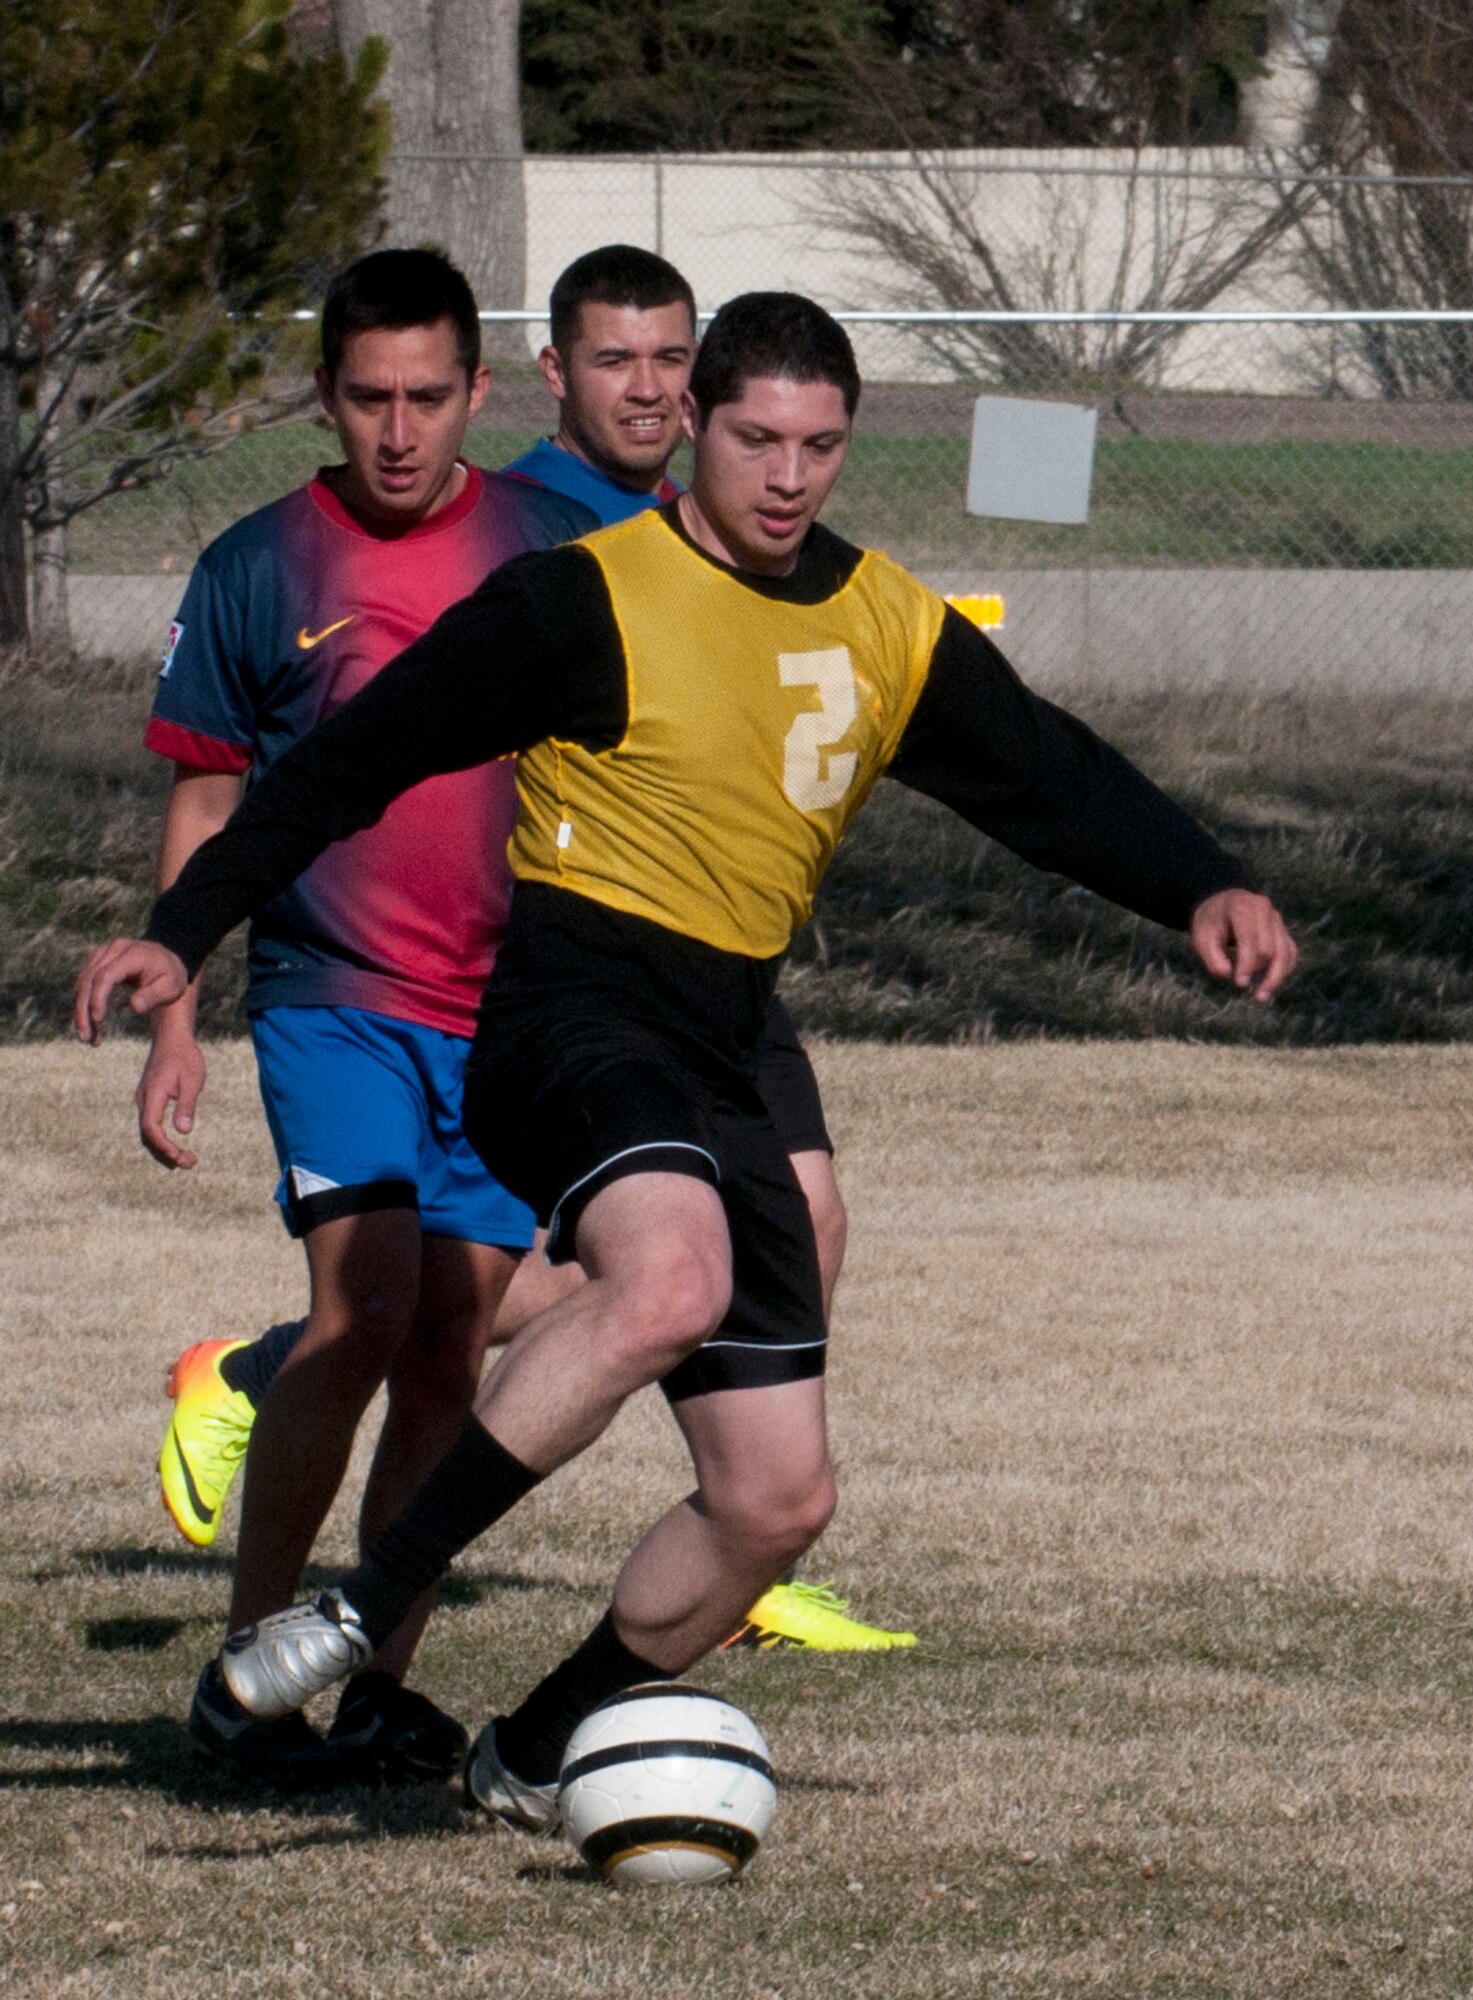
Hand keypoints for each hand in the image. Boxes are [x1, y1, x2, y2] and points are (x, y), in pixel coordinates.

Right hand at [74, 939, 188, 1045]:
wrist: (168, 959)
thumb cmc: (170, 976)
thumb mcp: (171, 987)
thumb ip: (153, 996)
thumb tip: (134, 1007)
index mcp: (133, 954)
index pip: (106, 975)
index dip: (98, 997)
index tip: (97, 1020)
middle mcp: (113, 949)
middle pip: (89, 980)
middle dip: (83, 1010)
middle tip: (85, 1037)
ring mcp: (103, 953)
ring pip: (82, 983)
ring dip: (79, 1010)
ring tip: (86, 1037)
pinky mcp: (96, 961)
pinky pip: (83, 983)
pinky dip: (82, 1004)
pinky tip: (88, 1024)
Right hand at [135, 1023, 207, 1169]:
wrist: (171, 1038)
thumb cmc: (184, 1056)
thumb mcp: (192, 1080)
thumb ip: (186, 1104)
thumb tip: (184, 1130)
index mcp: (152, 1095)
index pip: (151, 1128)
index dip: (164, 1145)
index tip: (180, 1156)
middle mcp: (143, 1100)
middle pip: (148, 1135)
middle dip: (166, 1153)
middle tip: (190, 1163)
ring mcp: (144, 1101)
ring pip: (148, 1132)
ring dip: (165, 1149)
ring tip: (187, 1160)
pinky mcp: (149, 1101)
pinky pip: (151, 1125)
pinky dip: (162, 1139)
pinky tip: (177, 1146)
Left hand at [1189, 889, 1296, 1003]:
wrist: (1222, 904)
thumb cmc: (1211, 922)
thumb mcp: (1202, 937)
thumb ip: (1212, 957)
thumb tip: (1228, 974)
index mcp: (1242, 907)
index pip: (1250, 940)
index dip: (1246, 964)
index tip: (1239, 984)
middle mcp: (1265, 909)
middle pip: (1268, 948)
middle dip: (1257, 969)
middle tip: (1240, 984)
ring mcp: (1277, 919)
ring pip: (1285, 952)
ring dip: (1276, 977)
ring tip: (1261, 997)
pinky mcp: (1283, 930)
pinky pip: (1291, 952)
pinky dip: (1284, 969)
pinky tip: (1271, 985)